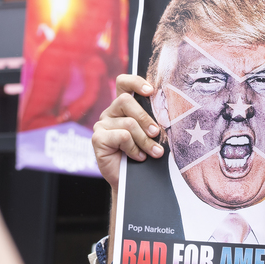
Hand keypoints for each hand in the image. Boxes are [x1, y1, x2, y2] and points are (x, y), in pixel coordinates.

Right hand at [92, 74, 163, 191]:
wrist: (130, 181)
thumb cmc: (143, 155)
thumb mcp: (150, 135)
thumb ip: (153, 121)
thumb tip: (166, 115)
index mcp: (123, 107)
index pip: (124, 83)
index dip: (135, 82)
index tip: (150, 91)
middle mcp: (110, 113)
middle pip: (126, 101)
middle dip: (146, 118)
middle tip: (157, 133)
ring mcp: (102, 125)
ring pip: (128, 123)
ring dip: (144, 140)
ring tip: (153, 152)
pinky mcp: (98, 138)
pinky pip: (121, 136)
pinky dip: (133, 148)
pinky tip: (137, 157)